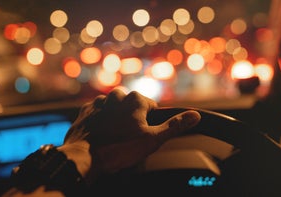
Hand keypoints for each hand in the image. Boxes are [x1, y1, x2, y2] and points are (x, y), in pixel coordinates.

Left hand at [58, 89, 200, 182]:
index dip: (150, 122)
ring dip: (116, 120)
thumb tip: (195, 115)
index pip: (151, 107)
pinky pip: (98, 113)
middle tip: (129, 139)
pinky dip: (101, 122)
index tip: (143, 135)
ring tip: (114, 138)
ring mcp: (99, 102)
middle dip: (133, 119)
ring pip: (114, 109)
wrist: (84, 157)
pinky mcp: (85, 110)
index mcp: (135, 99)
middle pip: (132, 106)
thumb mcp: (152, 140)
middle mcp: (117, 95)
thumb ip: (174, 126)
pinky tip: (101, 135)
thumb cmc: (119, 148)